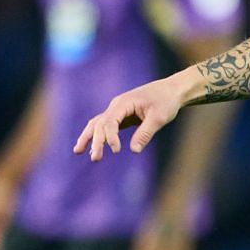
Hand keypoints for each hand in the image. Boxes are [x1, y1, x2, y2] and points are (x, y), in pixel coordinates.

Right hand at [74, 76, 188, 160]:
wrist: (171, 90)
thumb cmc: (166, 102)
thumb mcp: (159, 118)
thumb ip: (145, 133)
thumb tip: (134, 151)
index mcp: (124, 103)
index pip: (110, 121)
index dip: (110, 137)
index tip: (117, 151)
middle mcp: (116, 106)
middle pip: (100, 124)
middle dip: (96, 141)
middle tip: (95, 159)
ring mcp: (117, 110)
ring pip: (98, 124)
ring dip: (88, 137)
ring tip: (77, 151)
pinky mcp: (121, 115)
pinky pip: (105, 126)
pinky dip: (97, 135)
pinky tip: (92, 147)